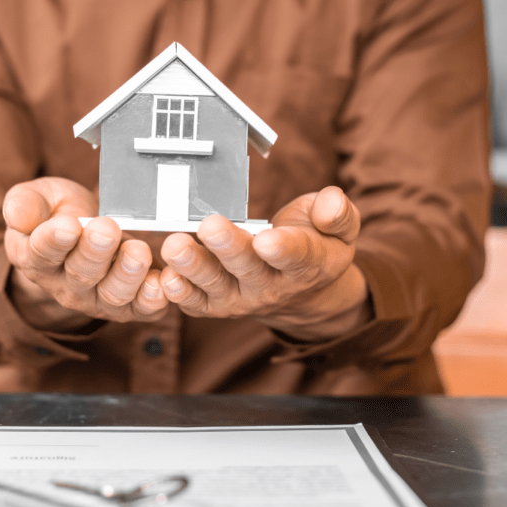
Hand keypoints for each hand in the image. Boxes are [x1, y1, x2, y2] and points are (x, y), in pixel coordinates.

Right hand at [3, 177, 168, 329]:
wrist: (85, 235)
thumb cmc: (59, 213)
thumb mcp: (39, 199)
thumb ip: (26, 204)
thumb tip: (16, 213)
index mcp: (35, 257)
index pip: (41, 253)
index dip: (54, 241)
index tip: (68, 225)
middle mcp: (65, 286)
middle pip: (81, 274)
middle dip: (95, 252)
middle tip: (106, 229)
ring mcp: (98, 299)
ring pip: (113, 294)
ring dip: (127, 274)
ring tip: (137, 251)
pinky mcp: (129, 306)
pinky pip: (142, 309)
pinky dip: (154, 298)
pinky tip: (162, 281)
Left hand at [159, 186, 371, 339]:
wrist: (300, 292)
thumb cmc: (315, 245)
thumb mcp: (340, 230)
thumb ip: (338, 215)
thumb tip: (332, 201)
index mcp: (307, 265)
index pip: (296, 257)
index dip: (282, 249)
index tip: (267, 239)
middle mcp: (271, 286)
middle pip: (248, 269)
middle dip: (229, 248)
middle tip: (211, 226)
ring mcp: (240, 298)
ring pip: (215, 285)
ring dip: (193, 266)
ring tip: (175, 246)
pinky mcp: (214, 304)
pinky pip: (195, 303)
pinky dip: (179, 292)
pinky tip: (165, 275)